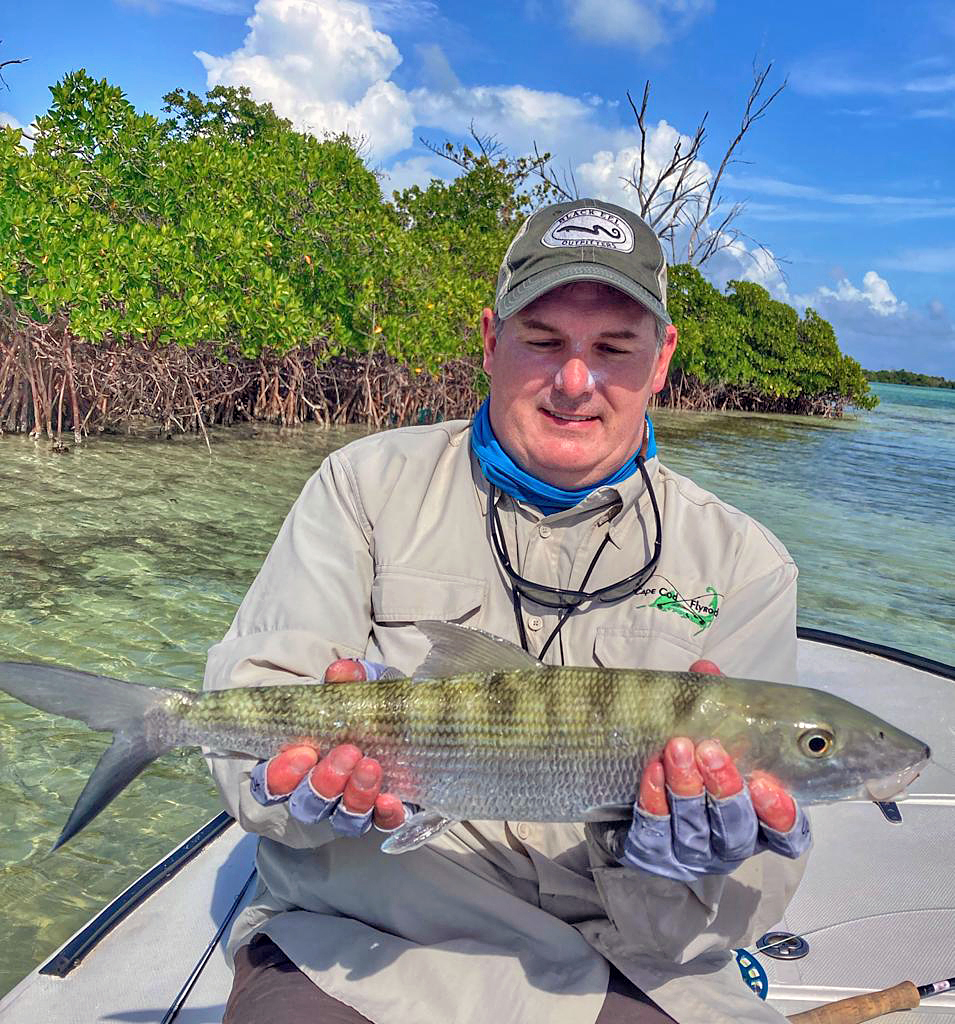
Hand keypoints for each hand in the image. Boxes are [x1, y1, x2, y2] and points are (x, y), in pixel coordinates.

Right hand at [249, 659, 405, 836]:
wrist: (400, 724)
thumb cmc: (362, 708)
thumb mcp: (355, 690)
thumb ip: (346, 679)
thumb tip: (340, 672)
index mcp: (295, 768)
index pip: (270, 786)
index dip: (279, 776)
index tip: (301, 752)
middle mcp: (318, 797)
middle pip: (308, 806)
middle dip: (323, 783)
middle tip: (347, 753)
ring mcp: (349, 810)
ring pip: (343, 820)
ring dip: (355, 797)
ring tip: (370, 767)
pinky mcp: (383, 815)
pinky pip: (383, 825)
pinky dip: (385, 816)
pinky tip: (390, 801)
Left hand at [620, 659, 811, 881]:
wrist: (631, 802)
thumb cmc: (690, 766)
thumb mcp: (709, 735)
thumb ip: (715, 706)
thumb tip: (706, 670)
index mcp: (759, 821)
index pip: (787, 834)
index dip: (781, 815)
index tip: (765, 784)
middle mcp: (730, 844)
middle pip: (736, 830)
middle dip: (724, 789)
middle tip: (710, 750)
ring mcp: (692, 855)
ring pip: (694, 831)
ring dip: (686, 788)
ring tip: (677, 748)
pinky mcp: (654, 856)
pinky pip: (654, 834)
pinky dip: (653, 802)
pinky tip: (652, 771)